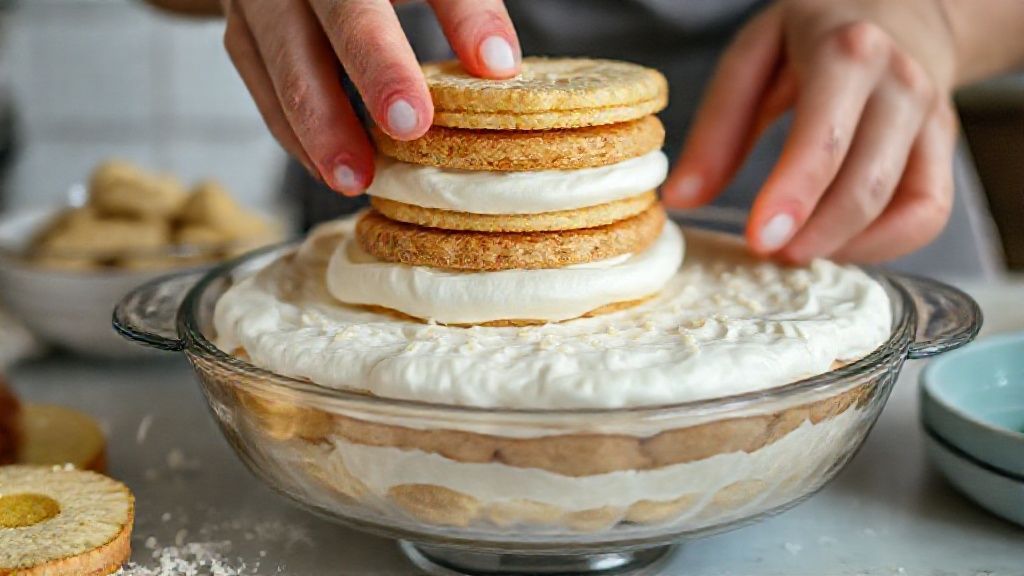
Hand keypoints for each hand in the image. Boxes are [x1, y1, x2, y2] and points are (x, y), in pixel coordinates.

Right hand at [220, 0, 520, 194]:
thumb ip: (462, 5)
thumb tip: (499, 67)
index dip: (462, 15)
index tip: (495, 64)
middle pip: (342, 12)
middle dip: (375, 68)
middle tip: (411, 126)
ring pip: (284, 57)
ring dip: (319, 124)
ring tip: (355, 178)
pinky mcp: (241, 32)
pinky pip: (262, 85)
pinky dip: (294, 133)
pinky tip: (326, 169)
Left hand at [664, 0, 959, 263]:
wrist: (899, 7)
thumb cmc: (814, 34)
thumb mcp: (754, 56)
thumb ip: (717, 126)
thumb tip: (682, 198)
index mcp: (847, 53)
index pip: (825, 137)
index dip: (794, 195)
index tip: (759, 240)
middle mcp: (901, 85)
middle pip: (867, 182)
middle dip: (816, 233)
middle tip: (766, 253)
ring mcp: (932, 119)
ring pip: (905, 206)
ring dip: (844, 244)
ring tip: (793, 249)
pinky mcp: (944, 149)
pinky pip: (928, 214)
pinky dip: (884, 245)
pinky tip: (836, 244)